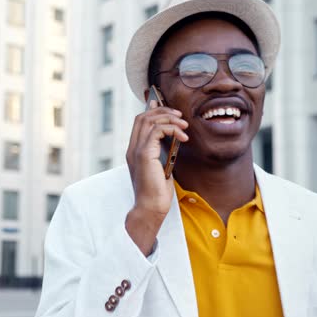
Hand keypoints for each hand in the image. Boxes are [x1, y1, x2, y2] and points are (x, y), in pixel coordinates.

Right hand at [125, 98, 188, 254]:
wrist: (151, 207)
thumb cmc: (157, 192)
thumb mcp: (161, 168)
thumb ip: (162, 153)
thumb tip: (172, 139)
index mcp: (134, 151)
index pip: (139, 122)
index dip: (153, 111)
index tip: (167, 109)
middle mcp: (132, 148)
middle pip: (143, 117)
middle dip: (162, 111)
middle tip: (180, 116)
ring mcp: (136, 150)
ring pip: (149, 120)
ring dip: (169, 118)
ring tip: (184, 124)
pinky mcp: (144, 154)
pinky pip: (157, 130)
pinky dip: (172, 129)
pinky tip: (183, 137)